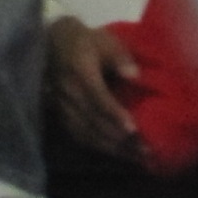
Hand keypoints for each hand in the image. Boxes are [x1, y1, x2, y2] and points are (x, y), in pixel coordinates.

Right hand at [45, 18, 143, 160]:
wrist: (51, 46)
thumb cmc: (85, 42)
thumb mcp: (104, 40)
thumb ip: (119, 56)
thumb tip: (134, 74)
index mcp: (80, 75)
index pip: (98, 98)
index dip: (114, 115)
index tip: (133, 129)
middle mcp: (69, 96)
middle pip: (94, 122)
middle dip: (119, 139)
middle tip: (146, 151)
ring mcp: (63, 109)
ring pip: (87, 134)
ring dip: (112, 148)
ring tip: (137, 157)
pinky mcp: (62, 117)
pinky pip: (79, 136)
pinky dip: (99, 147)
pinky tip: (117, 154)